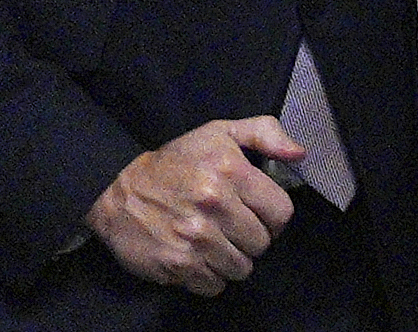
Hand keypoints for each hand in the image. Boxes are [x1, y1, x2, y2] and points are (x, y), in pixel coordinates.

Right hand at [85, 116, 299, 295]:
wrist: (118, 190)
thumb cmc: (174, 161)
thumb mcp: (220, 132)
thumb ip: (265, 134)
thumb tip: (299, 153)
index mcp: (231, 171)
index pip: (281, 212)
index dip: (273, 218)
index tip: (259, 216)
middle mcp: (215, 205)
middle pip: (262, 244)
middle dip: (251, 239)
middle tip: (232, 229)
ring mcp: (196, 237)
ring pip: (241, 269)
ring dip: (232, 260)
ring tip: (215, 244)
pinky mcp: (177, 264)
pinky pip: (214, 285)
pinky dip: (210, 278)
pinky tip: (199, 259)